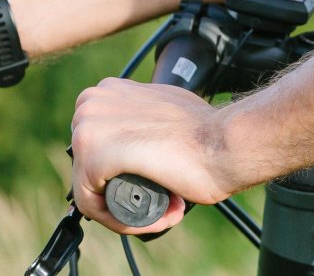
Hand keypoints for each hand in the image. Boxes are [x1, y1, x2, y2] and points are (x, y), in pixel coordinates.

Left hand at [69, 78, 245, 235]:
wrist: (225, 141)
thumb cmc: (205, 132)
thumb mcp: (164, 110)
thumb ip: (144, 116)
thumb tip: (137, 137)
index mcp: (106, 92)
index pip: (94, 149)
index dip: (121, 176)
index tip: (152, 187)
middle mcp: (91, 104)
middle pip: (89, 170)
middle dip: (122, 194)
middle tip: (162, 202)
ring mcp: (88, 127)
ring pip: (89, 191)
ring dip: (124, 212)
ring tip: (164, 211)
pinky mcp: (95, 155)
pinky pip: (92, 205)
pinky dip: (120, 222)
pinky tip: (156, 217)